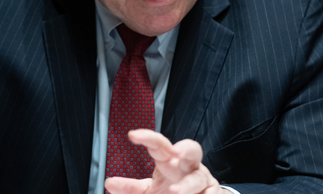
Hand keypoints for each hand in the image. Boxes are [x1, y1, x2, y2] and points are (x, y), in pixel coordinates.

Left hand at [104, 129, 227, 193]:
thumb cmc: (169, 190)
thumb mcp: (148, 190)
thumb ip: (129, 188)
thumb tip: (108, 182)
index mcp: (170, 161)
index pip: (159, 145)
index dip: (147, 138)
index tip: (132, 135)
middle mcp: (188, 166)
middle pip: (192, 149)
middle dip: (186, 149)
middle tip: (177, 152)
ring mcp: (203, 179)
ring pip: (198, 178)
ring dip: (187, 185)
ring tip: (175, 192)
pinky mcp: (213, 192)